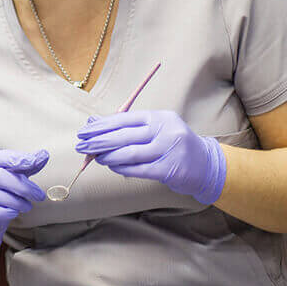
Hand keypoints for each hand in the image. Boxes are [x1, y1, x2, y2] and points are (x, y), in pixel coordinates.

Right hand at [0, 149, 48, 253]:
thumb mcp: (13, 177)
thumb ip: (27, 167)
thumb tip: (44, 154)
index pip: (1, 157)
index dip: (18, 158)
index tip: (34, 162)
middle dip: (23, 186)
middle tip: (39, 196)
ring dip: (15, 201)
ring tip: (27, 206)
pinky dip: (2, 212)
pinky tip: (14, 213)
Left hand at [75, 110, 225, 204]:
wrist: (205, 164)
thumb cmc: (172, 144)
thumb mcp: (153, 129)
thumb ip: (126, 126)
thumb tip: (93, 122)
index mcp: (159, 117)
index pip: (124, 119)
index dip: (101, 125)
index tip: (84, 131)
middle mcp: (164, 130)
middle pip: (124, 135)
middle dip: (98, 141)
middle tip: (81, 146)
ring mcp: (168, 150)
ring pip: (129, 153)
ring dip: (108, 156)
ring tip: (94, 157)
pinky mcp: (169, 169)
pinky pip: (138, 169)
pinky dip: (121, 168)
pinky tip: (111, 167)